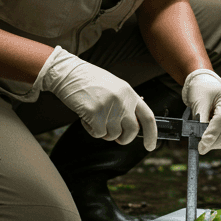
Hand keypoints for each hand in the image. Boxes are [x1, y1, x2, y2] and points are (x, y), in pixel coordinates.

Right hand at [38, 48, 156, 149]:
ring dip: (103, 131)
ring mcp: (110, 107)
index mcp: (129, 93)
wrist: (69, 73)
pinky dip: (91, 130)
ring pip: (113, 135)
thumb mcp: (114, 87)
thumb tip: (134, 124)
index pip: (148, 117)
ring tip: (94, 116)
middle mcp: (123, 101)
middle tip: (115, 137)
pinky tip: (85, 116)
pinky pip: (98, 134)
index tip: (150, 146)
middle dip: (124, 139)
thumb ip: (126, 103)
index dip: (152, 134)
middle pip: (132, 131)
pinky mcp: (95, 114)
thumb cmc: (89, 81)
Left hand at [182, 69, 220, 154]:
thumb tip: (202, 142)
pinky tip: (216, 141)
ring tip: (208, 143)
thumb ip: (200, 122)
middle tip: (202, 147)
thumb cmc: (201, 93)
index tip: (201, 147)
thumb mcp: (197, 104)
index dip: (211, 135)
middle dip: (216, 141)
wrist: (208, 85)